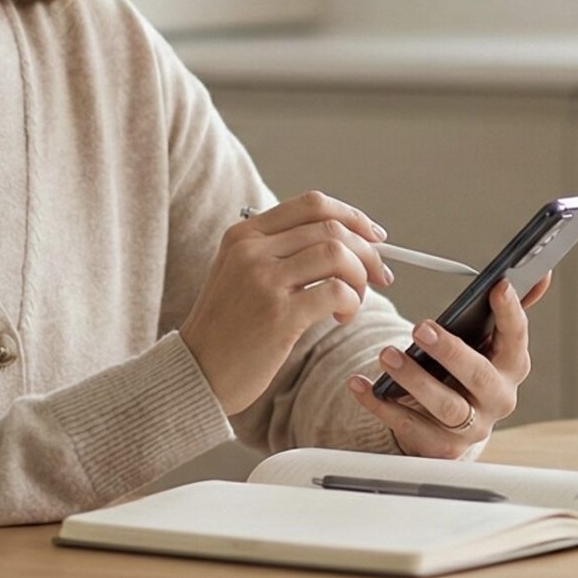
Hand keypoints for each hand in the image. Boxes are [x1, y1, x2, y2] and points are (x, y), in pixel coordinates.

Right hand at [180, 191, 397, 414]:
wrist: (197, 373)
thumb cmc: (229, 329)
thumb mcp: (241, 275)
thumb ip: (282, 253)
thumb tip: (350, 243)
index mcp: (244, 235)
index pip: (312, 204)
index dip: (352, 217)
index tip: (375, 237)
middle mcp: (251, 250)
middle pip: (331, 227)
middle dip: (368, 250)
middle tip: (380, 276)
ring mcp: (263, 280)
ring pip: (337, 254)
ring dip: (361, 277)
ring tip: (354, 301)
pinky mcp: (278, 314)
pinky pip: (336, 291)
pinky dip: (352, 302)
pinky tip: (342, 317)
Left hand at [344, 273, 550, 457]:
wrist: (448, 426)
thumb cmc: (466, 371)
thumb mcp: (486, 342)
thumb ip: (508, 309)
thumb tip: (541, 272)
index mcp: (512, 366)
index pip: (516, 337)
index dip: (511, 313)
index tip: (499, 286)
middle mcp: (497, 398)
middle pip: (479, 377)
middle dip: (450, 352)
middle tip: (420, 327)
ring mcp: (470, 427)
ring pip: (444, 406)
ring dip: (414, 380)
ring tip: (387, 355)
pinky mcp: (439, 447)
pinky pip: (407, 427)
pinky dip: (380, 405)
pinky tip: (361, 383)